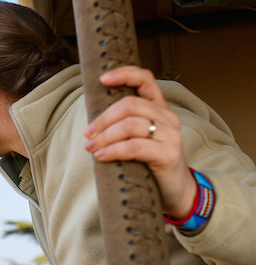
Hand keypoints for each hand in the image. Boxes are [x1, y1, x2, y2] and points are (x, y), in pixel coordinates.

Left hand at [84, 66, 196, 218]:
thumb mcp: (138, 140)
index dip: (124, 74)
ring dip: (105, 136)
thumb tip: (92, 125)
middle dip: (103, 119)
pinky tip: (102, 156)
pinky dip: (114, 150)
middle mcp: (168, 117)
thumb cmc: (151, 164)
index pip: (145, 80)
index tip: (102, 79)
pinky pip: (135, 147)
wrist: (176, 190)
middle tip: (88, 134)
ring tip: (92, 147)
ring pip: (130, 125)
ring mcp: (170, 135)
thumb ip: (124, 127)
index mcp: (159, 109)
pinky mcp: (168, 154)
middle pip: (130, 105)